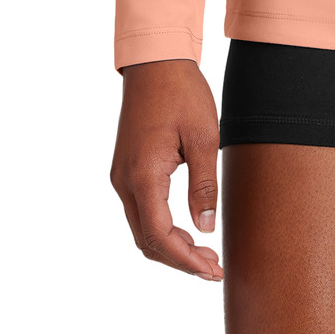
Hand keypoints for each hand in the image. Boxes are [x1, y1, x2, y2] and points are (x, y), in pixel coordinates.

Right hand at [110, 57, 223, 279]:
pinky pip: (139, 211)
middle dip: (179, 260)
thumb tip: (205, 228)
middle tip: (213, 267)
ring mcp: (121, 176)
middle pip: (146, 241)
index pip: (160, 236)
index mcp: (143, 175)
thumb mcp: (204, 137)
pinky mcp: (125, 169)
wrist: (156, 62)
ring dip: (169, 246)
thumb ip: (203, 186)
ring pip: (141, 229)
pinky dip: (160, 228)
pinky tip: (185, 229)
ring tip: (204, 253)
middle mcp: (124, 181)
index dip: (185, 260)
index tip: (211, 271)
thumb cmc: (182, 93)